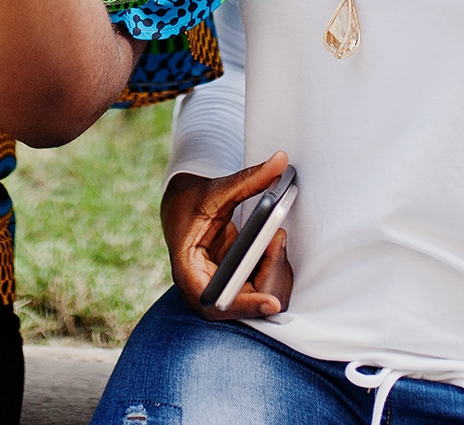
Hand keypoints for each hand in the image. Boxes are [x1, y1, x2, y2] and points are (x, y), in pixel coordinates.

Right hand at [161, 153, 292, 321]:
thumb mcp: (217, 190)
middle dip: (267, 277)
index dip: (243, 303)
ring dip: (272, 273)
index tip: (272, 302)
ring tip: (275, 238)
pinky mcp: (232, 285)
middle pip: (239, 303)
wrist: (182, 208)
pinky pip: (257, 289)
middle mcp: (201, 287)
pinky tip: (272, 245)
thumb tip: (280, 160)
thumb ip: (249, 180)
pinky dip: (270, 269)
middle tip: (278, 241)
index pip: (214, 299)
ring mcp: (217, 288)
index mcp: (187, 270)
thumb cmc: (193, 202)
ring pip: (253, 299)